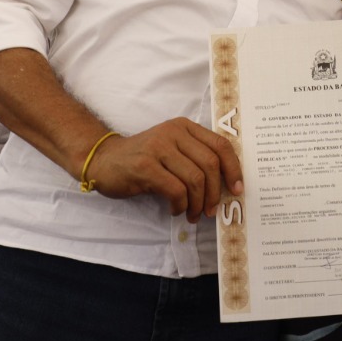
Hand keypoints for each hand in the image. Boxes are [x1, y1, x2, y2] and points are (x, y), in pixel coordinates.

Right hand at [84, 118, 241, 222]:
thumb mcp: (172, 149)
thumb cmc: (142, 159)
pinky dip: (181, 205)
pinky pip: (176, 190)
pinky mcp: (145, 166)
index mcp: (184, 127)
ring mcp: (158, 148)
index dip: (233, 169)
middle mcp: (173, 132)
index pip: (220, 145)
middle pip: (210, 164)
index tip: (237, 189)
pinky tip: (176, 210)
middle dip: (215, 193)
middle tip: (211, 210)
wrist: (104, 160)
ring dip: (198, 203)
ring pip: (195, 179)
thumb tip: (225, 185)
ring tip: (192, 214)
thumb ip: (195, 158)